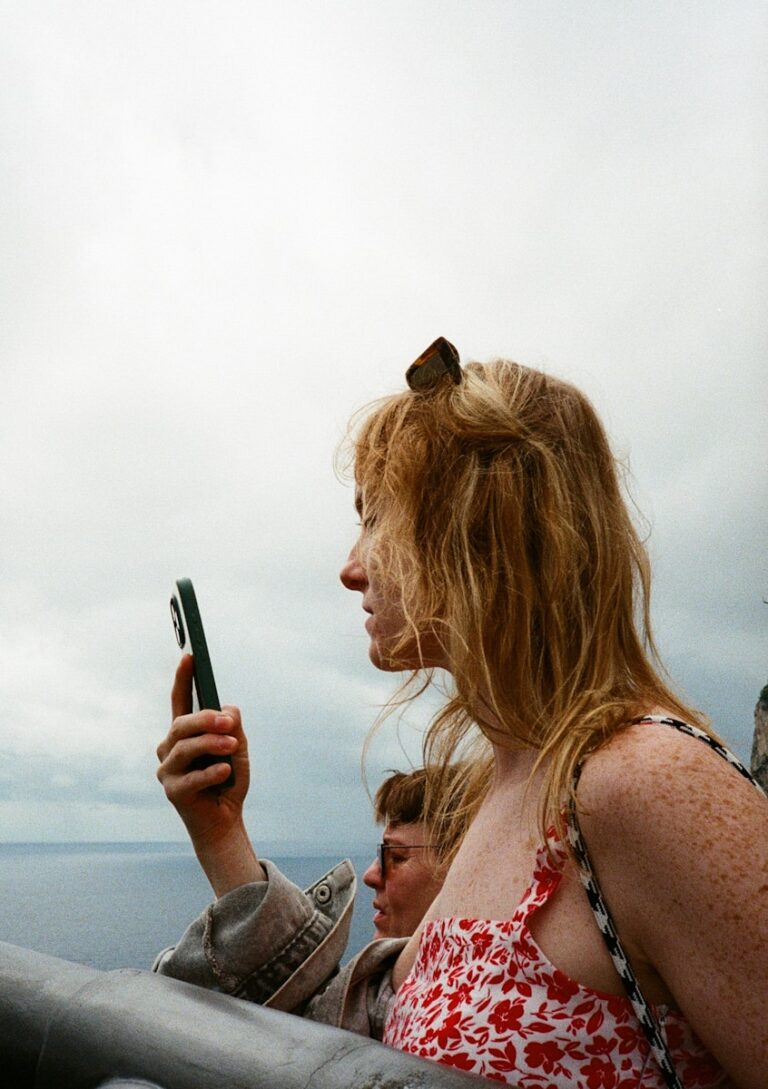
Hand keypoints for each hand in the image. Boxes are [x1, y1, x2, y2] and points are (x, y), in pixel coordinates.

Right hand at [156, 655, 251, 858]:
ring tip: (232, 746)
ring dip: (211, 745)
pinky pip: (192, 778)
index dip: (183, 679)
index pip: (180, 702)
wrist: (225, 822)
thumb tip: (228, 710)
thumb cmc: (228, 782)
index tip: (189, 655)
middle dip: (205, 720)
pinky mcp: (173, 792)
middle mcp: (170, 749)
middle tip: (228, 722)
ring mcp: (168, 771)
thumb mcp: (237, 749)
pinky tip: (224, 772)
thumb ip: (233, 727)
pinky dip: (211, 773)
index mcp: (184, 735)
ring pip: (185, 748)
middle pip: (181, 724)